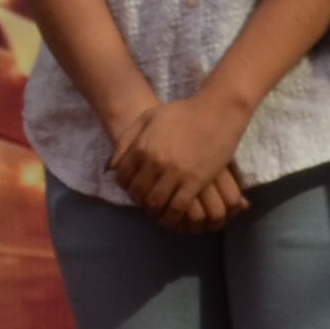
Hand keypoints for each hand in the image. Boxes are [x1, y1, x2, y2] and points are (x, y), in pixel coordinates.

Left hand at [113, 90, 248, 222]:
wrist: (216, 112)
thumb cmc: (182, 112)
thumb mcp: (148, 118)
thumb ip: (127, 139)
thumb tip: (113, 165)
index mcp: (141, 147)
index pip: (123, 177)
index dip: (125, 186)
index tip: (133, 187)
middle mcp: (155, 162)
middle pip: (138, 192)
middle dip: (139, 199)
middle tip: (146, 200)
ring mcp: (175, 173)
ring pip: (155, 203)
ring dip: (154, 210)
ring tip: (158, 209)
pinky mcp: (195, 182)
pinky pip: (178, 208)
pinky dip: (172, 216)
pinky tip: (172, 217)